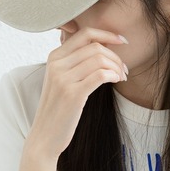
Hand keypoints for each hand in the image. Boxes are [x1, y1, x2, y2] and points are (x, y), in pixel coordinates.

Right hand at [26, 27, 127, 158]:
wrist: (45, 136)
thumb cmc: (58, 109)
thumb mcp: (61, 80)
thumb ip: (74, 63)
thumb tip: (102, 48)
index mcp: (54, 57)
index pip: (85, 34)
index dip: (107, 34)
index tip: (122, 41)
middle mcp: (57, 64)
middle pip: (96, 46)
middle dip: (116, 56)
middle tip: (124, 70)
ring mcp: (63, 79)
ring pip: (100, 59)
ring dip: (117, 67)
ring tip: (121, 77)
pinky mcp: (73, 94)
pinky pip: (100, 75)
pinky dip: (113, 75)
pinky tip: (116, 81)